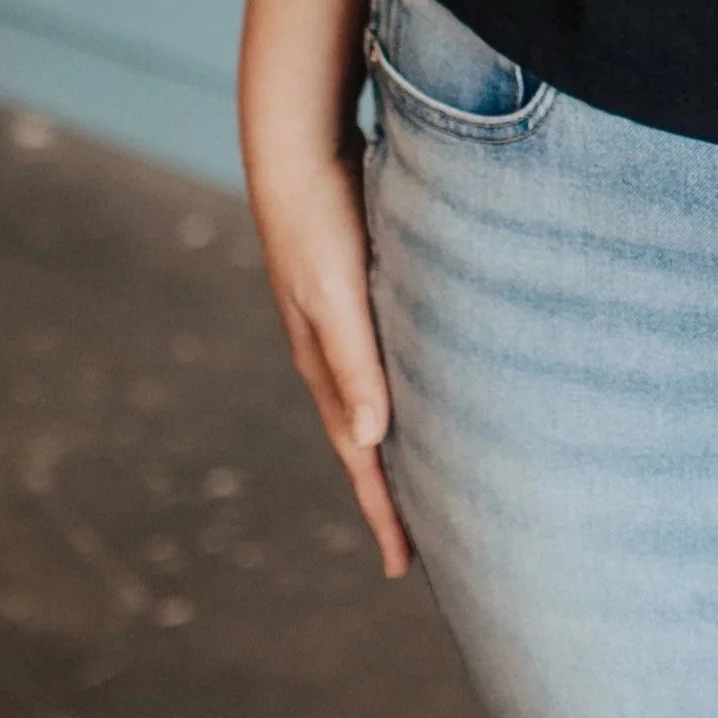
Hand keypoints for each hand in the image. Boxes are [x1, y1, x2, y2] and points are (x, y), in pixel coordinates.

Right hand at [247, 141, 413, 578]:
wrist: (296, 150)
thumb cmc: (320, 222)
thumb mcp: (336, 295)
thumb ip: (355, 362)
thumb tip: (372, 439)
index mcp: (328, 365)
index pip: (361, 455)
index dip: (382, 510)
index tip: (405, 567)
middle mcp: (333, 353)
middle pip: (365, 440)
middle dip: (388, 493)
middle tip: (419, 546)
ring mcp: (341, 323)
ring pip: (372, 401)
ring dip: (393, 445)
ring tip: (421, 479)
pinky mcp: (355, 290)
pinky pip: (381, 359)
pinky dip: (397, 390)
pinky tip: (418, 387)